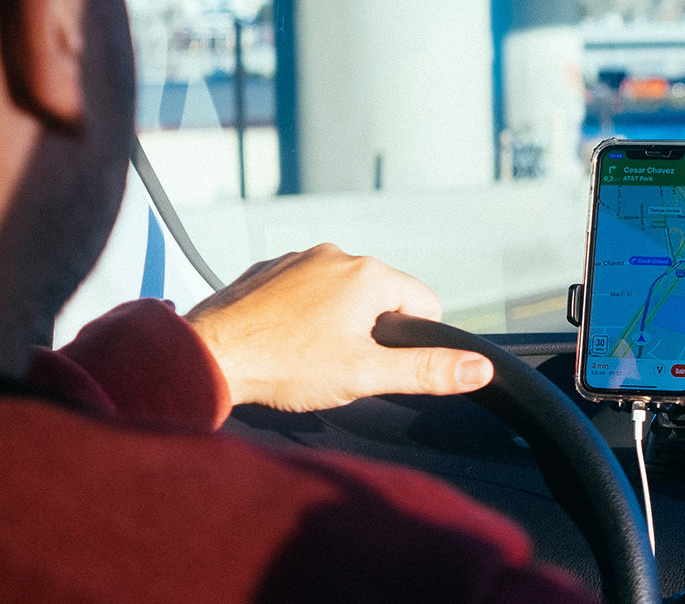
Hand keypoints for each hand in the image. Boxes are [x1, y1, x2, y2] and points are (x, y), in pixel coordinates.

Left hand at [184, 243, 494, 411]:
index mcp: (369, 275)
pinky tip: (282, 340)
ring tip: (306, 355)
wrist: (205, 356)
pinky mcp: (266, 269)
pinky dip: (300, 313)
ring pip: (341, 292)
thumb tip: (479, 368)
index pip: (425, 304)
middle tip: (337, 364)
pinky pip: (303, 290)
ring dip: (335, 320)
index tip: (376, 363)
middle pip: (382, 297)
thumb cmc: (284, 366)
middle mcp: (336, 255)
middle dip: (370, 331)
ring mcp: (298, 258)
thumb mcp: (366, 375)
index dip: (410, 342)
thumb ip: (428, 370)